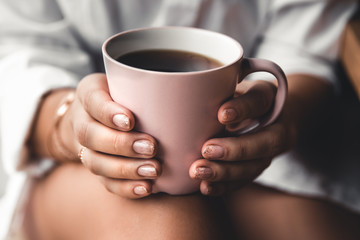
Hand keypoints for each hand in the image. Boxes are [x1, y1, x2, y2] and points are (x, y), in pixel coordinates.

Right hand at [62, 73, 160, 198]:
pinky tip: (146, 188)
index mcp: (89, 95)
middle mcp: (81, 122)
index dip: (109, 113)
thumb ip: (143, 86)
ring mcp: (85, 149)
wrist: (92, 116)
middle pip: (91, 136)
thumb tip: (184, 91)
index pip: (93, 101)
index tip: (130, 121)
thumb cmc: (119, 96)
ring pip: (96, 163)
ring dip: (126, 169)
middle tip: (151, 147)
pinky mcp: (96, 169)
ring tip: (154, 170)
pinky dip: (125, 187)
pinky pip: (105, 182)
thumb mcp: (125, 82)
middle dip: (122, 144)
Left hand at [189, 79, 294, 194]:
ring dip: (226, 172)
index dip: (242, 109)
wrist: (269, 113)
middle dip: (235, 149)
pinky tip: (205, 187)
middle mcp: (276, 125)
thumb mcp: (233, 82)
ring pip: (254, 166)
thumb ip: (217, 86)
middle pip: (263, 141)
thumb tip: (185, 88)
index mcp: (267, 97)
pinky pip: (246, 180)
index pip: (259, 101)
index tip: (221, 115)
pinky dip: (225, 186)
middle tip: (207, 150)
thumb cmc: (239, 95)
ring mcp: (270, 150)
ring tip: (199, 171)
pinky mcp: (260, 166)